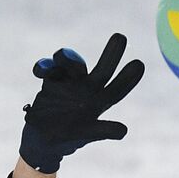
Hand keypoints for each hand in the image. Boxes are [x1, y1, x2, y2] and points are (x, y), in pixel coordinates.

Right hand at [19, 33, 144, 172]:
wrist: (42, 140)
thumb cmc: (66, 140)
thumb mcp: (84, 135)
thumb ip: (102, 130)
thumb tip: (123, 131)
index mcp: (100, 102)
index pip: (117, 89)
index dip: (128, 78)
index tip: (139, 64)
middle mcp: (88, 88)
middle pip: (103, 68)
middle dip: (112, 53)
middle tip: (120, 37)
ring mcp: (70, 82)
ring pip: (74, 63)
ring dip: (69, 58)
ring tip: (60, 57)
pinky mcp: (51, 80)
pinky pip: (49, 67)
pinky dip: (45, 66)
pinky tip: (39, 72)